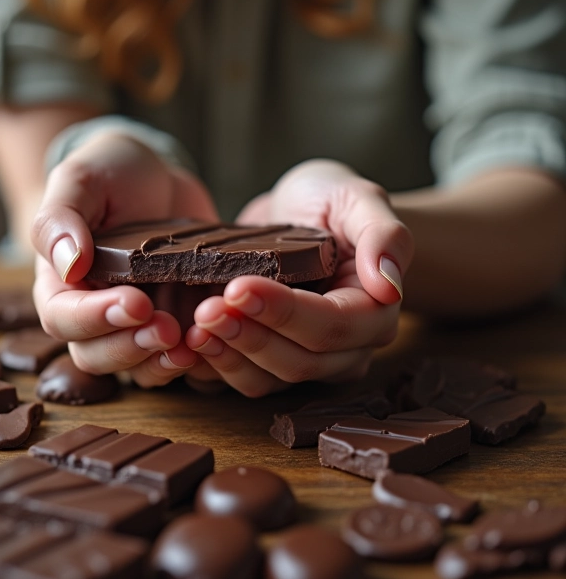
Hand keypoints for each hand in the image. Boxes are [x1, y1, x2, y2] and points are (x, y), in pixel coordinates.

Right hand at [31, 131, 218, 387]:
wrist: (157, 177)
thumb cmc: (109, 174)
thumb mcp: (80, 180)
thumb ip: (61, 219)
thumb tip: (68, 264)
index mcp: (61, 284)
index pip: (63, 318)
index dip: (96, 318)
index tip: (136, 302)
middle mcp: (94, 313)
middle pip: (97, 355)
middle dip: (132, 347)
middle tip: (169, 328)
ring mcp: (136, 324)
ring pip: (137, 367)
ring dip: (162, 363)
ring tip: (192, 344)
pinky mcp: (174, 324)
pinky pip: (177, 359)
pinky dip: (196, 359)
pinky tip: (215, 342)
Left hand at [184, 160, 413, 396]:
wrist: (300, 211)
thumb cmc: (331, 200)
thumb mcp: (358, 197)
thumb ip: (384, 234)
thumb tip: (389, 285)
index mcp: (373, 312)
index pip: (331, 326)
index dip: (284, 313)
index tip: (239, 287)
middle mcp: (345, 348)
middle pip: (300, 362)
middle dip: (249, 338)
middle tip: (206, 309)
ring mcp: (308, 360)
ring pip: (270, 380)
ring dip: (228, 358)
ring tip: (194, 327)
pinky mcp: (271, 361)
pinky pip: (245, 379)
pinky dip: (214, 368)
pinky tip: (188, 343)